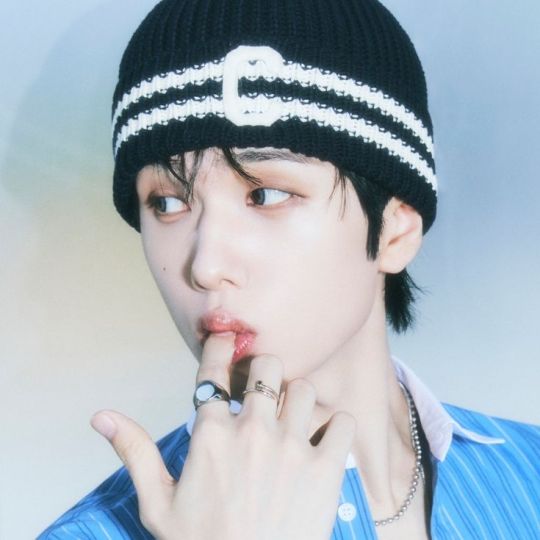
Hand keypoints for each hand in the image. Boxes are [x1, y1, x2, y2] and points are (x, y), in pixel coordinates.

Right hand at [91, 334, 355, 539]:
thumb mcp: (158, 503)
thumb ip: (135, 452)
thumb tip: (101, 416)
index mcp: (211, 435)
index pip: (215, 370)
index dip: (221, 347)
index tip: (228, 339)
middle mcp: (253, 430)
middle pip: (269, 367)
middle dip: (267, 373)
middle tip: (266, 391)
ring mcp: (292, 447)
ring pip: (305, 389)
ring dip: (299, 400)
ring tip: (294, 420)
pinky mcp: (326, 468)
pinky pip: (343, 421)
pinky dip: (337, 426)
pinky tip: (326, 440)